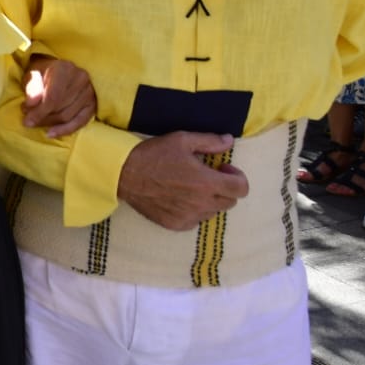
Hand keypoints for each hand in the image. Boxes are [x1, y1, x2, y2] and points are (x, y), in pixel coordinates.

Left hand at [22, 55, 95, 137]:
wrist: (57, 71)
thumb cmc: (42, 73)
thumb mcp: (31, 74)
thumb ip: (31, 87)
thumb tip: (31, 103)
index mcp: (65, 68)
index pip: (53, 97)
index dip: (39, 112)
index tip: (26, 121)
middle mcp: (81, 78)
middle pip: (60, 108)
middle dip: (42, 118)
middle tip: (28, 121)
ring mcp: (89, 91)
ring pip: (68, 116)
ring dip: (50, 123)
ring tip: (37, 122)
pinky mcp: (93, 103)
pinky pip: (80, 122)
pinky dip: (65, 130)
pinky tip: (51, 134)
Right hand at [116, 131, 247, 230]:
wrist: (123, 174)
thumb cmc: (153, 155)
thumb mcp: (182, 140)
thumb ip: (210, 141)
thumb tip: (229, 140)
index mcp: (207, 182)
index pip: (241, 189)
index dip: (237, 177)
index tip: (222, 169)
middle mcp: (202, 203)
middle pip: (230, 202)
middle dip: (224, 188)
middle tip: (207, 176)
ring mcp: (189, 217)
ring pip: (213, 212)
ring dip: (209, 200)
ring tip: (192, 187)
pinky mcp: (176, 224)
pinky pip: (196, 221)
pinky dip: (194, 211)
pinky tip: (180, 198)